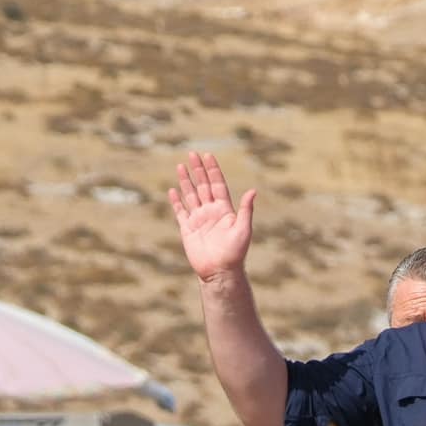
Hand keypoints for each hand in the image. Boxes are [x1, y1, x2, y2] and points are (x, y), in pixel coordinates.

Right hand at [169, 152, 255, 282]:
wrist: (220, 272)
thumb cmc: (235, 253)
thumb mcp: (243, 229)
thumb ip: (245, 209)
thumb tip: (252, 190)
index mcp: (224, 209)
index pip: (217, 184)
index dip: (213, 170)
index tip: (208, 155)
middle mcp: (211, 211)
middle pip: (203, 186)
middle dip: (198, 170)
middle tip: (192, 153)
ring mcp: (198, 220)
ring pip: (191, 195)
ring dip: (186, 181)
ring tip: (180, 166)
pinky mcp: (188, 229)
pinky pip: (180, 212)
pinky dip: (176, 201)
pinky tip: (173, 190)